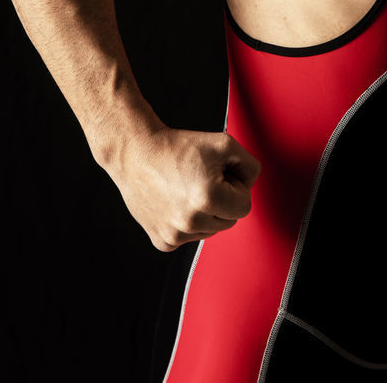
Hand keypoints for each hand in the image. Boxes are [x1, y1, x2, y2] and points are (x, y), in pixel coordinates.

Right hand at [107, 125, 260, 251]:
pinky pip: (190, 238)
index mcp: (209, 198)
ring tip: (185, 188)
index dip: (235, 186)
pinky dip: (187, 223)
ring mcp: (175, 235)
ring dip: (205, 213)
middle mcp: (191, 222)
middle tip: (201, 179)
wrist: (136, 153)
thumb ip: (250, 166)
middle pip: (229, 221)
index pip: (244, 206)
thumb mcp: (225, 144)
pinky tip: (174, 202)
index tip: (218, 173)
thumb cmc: (179, 146)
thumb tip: (249, 188)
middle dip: (222, 201)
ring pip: (210, 231)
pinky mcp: (163, 242)